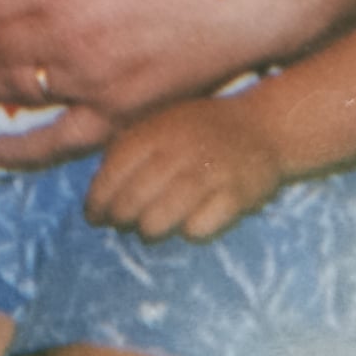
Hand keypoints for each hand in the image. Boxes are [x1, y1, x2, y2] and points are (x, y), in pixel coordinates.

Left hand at [85, 95, 284, 240]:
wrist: (262, 127)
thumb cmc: (200, 130)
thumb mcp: (161, 123)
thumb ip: (129, 147)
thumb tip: (97, 190)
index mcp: (156, 130)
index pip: (114, 171)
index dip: (98, 198)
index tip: (93, 215)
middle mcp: (178, 151)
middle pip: (132, 199)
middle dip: (119, 218)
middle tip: (120, 224)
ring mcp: (207, 173)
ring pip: (159, 219)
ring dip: (148, 230)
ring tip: (148, 230)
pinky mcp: (236, 197)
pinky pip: (198, 229)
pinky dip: (188, 232)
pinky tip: (188, 226)